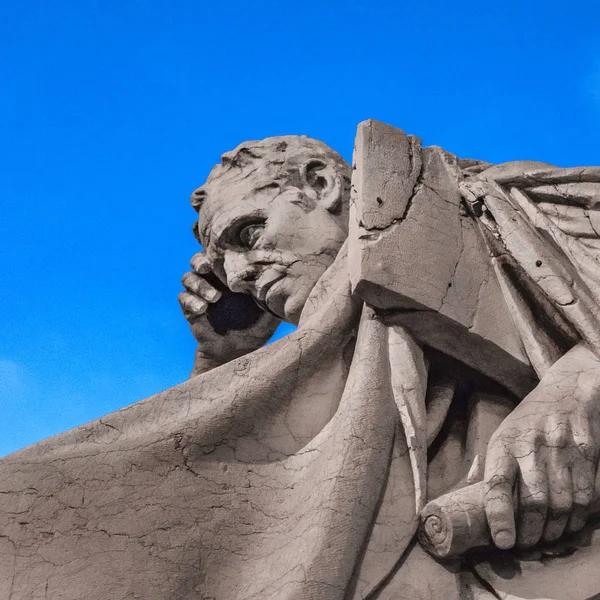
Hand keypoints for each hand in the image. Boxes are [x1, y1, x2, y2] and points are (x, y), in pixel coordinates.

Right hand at [179, 251, 279, 369]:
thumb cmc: (256, 329)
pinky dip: (191, 301)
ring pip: (188, 278)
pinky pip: (183, 299)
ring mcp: (200, 294)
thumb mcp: (268, 313)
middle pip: (198, 260)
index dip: (217, 249)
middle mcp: (213, 281)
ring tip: (214, 298)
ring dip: (198, 285)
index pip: (220, 256)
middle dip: (199, 261)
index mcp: (230, 277)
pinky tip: (202, 308)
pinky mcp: (191, 309)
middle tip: (206, 267)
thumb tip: (289, 282)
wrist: (237, 353)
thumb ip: (273, 297)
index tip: (222, 249)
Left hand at [484, 343, 599, 549]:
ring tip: (546, 540)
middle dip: (530, 532)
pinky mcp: (587, 453)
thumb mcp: (502, 435)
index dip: (499, 515)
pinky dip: (578, 519)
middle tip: (526, 545)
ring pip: (561, 504)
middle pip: (533, 501)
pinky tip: (570, 525)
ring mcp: (561, 450)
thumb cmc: (527, 422)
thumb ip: (491, 466)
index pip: (496, 483)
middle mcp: (531, 446)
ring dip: (554, 531)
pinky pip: (586, 496)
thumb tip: (469, 496)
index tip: (503, 541)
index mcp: (504, 443)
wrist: (566, 391)